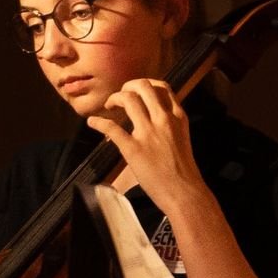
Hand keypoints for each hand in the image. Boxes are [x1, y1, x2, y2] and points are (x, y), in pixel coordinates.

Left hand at [87, 76, 204, 205]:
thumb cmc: (184, 171)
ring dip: (114, 98)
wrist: (184, 193)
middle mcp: (163, 119)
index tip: (137, 91)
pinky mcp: (134, 149)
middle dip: (128, 86)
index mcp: (177, 117)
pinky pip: (112, 128)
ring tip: (109, 105)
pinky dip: (99, 122)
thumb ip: (170, 124)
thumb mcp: (182, 138)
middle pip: (143, 86)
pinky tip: (92, 122)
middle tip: (121, 95)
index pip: (162, 88)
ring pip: (128, 99)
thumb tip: (154, 119)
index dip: (146, 85)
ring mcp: (148, 133)